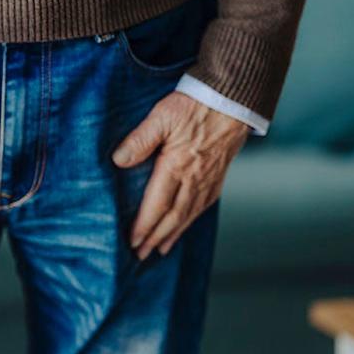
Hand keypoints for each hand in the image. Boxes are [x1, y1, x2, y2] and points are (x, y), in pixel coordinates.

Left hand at [112, 92, 248, 259]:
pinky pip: (204, 205)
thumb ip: (140, 139)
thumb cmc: (195, 104)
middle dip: (155, 238)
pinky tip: (185, 225)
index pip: (157, 205)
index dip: (144, 226)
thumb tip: (119, 161)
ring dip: (173, 234)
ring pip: (189, 215)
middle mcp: (194, 179)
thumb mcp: (162, 116)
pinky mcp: (218, 175)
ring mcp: (209, 179)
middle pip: (172, 217)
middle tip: (140, 255)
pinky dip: (191, 220)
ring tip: (160, 249)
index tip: (132, 241)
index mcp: (177, 167)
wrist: (234, 99)